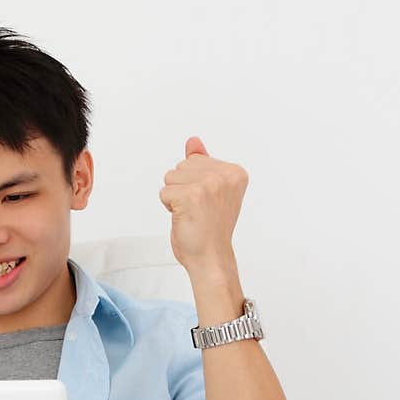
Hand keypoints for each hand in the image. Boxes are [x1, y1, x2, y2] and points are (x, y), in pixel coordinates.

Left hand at [159, 136, 247, 272]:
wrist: (211, 258)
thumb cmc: (210, 229)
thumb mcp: (210, 190)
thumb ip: (202, 163)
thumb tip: (193, 141)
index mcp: (235, 172)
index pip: (195, 161)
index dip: (193, 183)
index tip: (208, 203)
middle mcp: (225, 176)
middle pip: (181, 166)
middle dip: (183, 188)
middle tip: (198, 210)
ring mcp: (209, 185)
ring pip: (171, 178)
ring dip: (175, 197)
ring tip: (192, 213)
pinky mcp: (191, 196)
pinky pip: (164, 192)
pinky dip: (169, 207)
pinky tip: (185, 218)